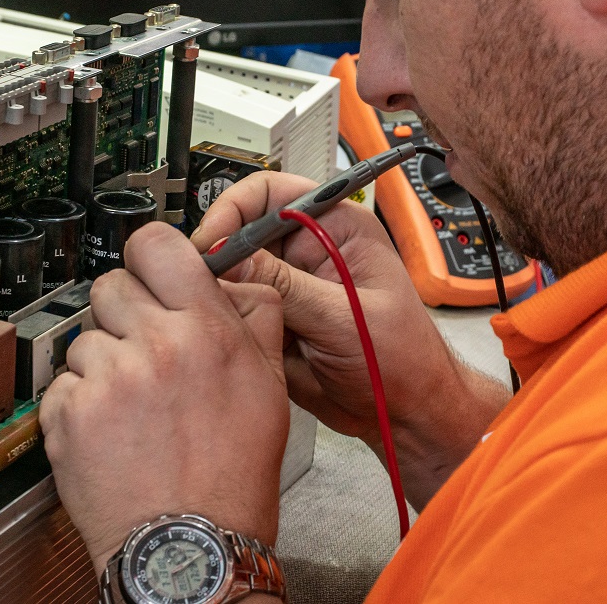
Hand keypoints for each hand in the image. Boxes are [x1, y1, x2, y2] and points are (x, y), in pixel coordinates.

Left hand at [40, 222, 289, 574]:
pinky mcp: (68, 412)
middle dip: (125, 313)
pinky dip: (80, 402)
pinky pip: (63, 382)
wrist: (190, 545)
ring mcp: (106, 378)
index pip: (156, 243)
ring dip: (103, 362)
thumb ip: (254, 320)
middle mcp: (154, 344)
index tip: (151, 271)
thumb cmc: (232, 476)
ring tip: (133, 406)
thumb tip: (231, 280)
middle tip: (144, 350)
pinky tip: (111, 431)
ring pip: (85, 337)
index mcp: (206, 329)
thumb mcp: (269, 388)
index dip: (151, 255)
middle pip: (111, 285)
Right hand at [192, 172, 508, 506]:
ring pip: (231, 273)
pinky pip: (234, 310)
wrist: (404, 413)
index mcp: (334, 228)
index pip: (269, 194)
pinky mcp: (271, 318)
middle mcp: (306, 251)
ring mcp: (286, 286)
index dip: (234, 210)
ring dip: (220, 292)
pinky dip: (225, 321)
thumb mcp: (344, 318)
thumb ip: (288, 287)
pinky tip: (231, 336)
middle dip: (218, 256)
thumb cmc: (402, 360)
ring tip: (218, 313)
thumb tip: (232, 257)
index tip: (213, 242)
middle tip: (202, 283)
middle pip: (240, 232)